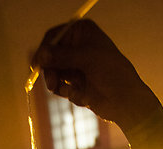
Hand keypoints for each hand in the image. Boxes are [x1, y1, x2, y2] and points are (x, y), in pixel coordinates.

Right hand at [32, 19, 155, 128]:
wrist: (126, 101)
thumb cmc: (112, 73)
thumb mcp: (87, 59)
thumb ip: (62, 56)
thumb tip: (40, 55)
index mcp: (81, 33)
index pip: (54, 37)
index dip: (43, 50)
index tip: (37, 64)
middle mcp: (77, 47)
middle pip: (49, 56)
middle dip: (49, 70)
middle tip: (52, 84)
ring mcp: (76, 66)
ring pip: (53, 72)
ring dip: (55, 82)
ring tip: (65, 91)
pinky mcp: (76, 84)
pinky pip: (60, 87)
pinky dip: (65, 92)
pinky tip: (80, 96)